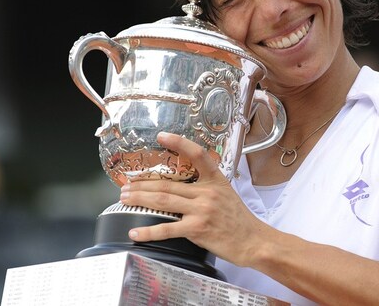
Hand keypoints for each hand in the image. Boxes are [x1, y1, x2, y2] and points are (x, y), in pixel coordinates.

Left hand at [119, 132, 268, 266]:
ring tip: (125, 199)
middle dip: (142, 184)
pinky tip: (135, 232)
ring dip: (140, 199)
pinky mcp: (197, 229)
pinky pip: (167, 229)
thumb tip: (183, 184)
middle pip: (167, 183)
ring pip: (163, 200)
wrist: (253, 241)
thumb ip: (206, 186)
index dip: (179, 143)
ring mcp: (201, 210)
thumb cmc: (239, 220)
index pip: (197, 154)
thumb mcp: (226, 194)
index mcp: (215, 180)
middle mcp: (207, 192)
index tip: (162, 136)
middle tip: (126, 184)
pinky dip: (148, 231)